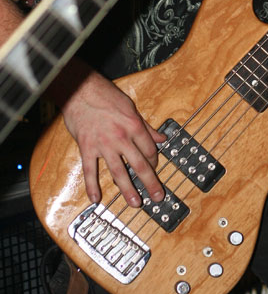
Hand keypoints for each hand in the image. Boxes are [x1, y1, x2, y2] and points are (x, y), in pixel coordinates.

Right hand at [59, 67, 164, 206]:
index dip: (155, 161)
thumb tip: (161, 138)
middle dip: (150, 183)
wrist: (80, 90)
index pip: (150, 149)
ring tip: (135, 203)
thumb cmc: (106, 95)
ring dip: (127, 190)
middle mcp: (121, 137)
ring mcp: (104, 145)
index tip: (155, 168)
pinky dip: (92, 186)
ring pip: (118, 172)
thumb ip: (146, 126)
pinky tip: (96, 199)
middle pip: (140, 165)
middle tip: (157, 196)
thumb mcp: (131, 107)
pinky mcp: (87, 147)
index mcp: (134, 126)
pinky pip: (90, 170)